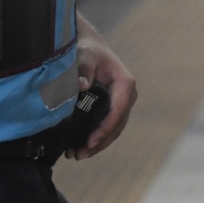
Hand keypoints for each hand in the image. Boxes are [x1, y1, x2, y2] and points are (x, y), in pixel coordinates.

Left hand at [68, 24, 137, 158]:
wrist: (89, 47)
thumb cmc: (88, 50)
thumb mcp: (85, 57)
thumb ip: (83, 70)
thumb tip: (82, 85)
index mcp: (125, 84)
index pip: (117, 112)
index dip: (104, 130)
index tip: (89, 142)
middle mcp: (127, 96)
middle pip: (116, 126)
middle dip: (98, 143)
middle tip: (78, 154)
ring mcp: (122, 104)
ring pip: (112, 130)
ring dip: (96, 145)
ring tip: (76, 155)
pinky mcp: (112, 108)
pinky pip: (107, 127)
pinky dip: (95, 139)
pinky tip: (80, 148)